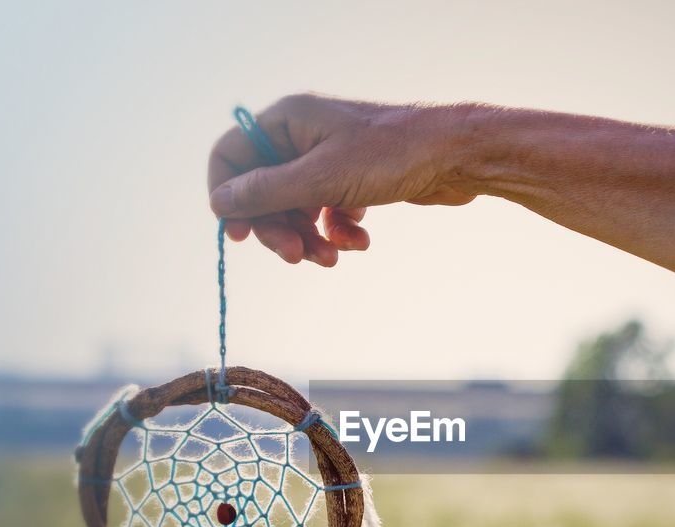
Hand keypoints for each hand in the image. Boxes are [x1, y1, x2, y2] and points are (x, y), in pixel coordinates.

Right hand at [208, 94, 475, 265]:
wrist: (455, 159)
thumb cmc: (391, 156)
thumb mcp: (321, 178)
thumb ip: (266, 191)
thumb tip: (219, 202)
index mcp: (286, 121)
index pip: (231, 156)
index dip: (227, 196)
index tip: (238, 235)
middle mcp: (302, 136)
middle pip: (262, 191)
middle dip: (277, 228)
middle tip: (295, 256)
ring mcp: (328, 160)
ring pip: (296, 209)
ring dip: (308, 239)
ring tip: (331, 259)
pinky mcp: (353, 181)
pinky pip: (328, 214)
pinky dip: (338, 233)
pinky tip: (359, 242)